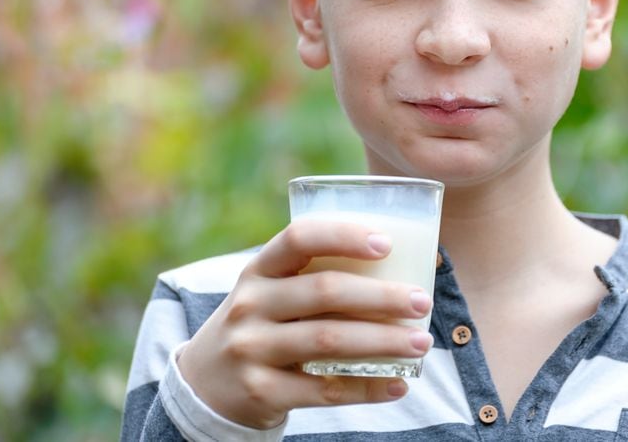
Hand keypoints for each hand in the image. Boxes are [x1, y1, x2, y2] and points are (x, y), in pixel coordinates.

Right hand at [176, 220, 433, 429]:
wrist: (206, 385)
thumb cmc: (262, 324)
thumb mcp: (271, 291)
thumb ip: (315, 276)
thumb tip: (403, 265)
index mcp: (259, 269)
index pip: (299, 238)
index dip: (344, 236)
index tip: (387, 243)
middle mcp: (250, 305)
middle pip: (325, 292)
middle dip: (382, 296)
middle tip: (421, 301)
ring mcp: (252, 349)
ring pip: (329, 341)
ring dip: (383, 342)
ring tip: (422, 343)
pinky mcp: (262, 392)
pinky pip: (324, 390)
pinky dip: (366, 388)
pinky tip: (398, 384)